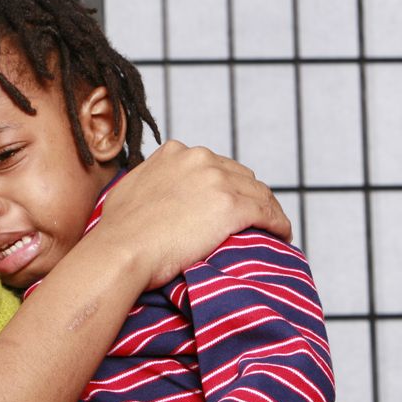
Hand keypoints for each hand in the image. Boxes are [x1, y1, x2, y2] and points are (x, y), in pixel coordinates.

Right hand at [98, 141, 291, 290]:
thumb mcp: (130, 186)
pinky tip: (282, 235)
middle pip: (241, 175)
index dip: (225, 184)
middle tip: (254, 217)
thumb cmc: (119, 229)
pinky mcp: (232, 207)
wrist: (122, 250)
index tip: (228, 201)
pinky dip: (278, 223)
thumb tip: (155, 184)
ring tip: (273, 227)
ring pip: (259, 193)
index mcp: (176, 152)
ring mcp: (217, 181)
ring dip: (268, 209)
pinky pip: (268, 213)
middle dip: (248, 195)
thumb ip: (151, 177)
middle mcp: (199, 159)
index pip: (215, 164)